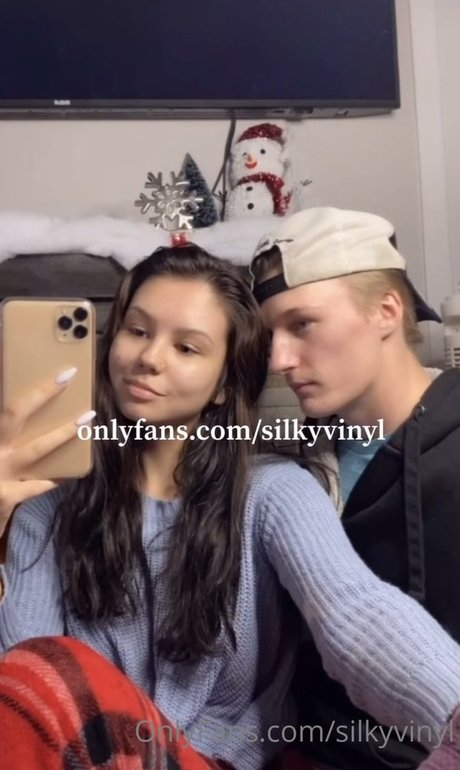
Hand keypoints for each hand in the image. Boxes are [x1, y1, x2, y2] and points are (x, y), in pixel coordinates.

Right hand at [0, 367, 92, 538]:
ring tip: (87, 418)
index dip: (33, 389)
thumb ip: (10, 431)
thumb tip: (30, 409)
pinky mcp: (7, 496)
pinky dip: (56, 477)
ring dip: (63, 432)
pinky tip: (70, 471)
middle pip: (14, 413)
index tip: (56, 372)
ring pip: (36, 447)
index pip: (8, 406)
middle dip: (42, 393)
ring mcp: (0, 472)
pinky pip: (40, 483)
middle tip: (68, 375)